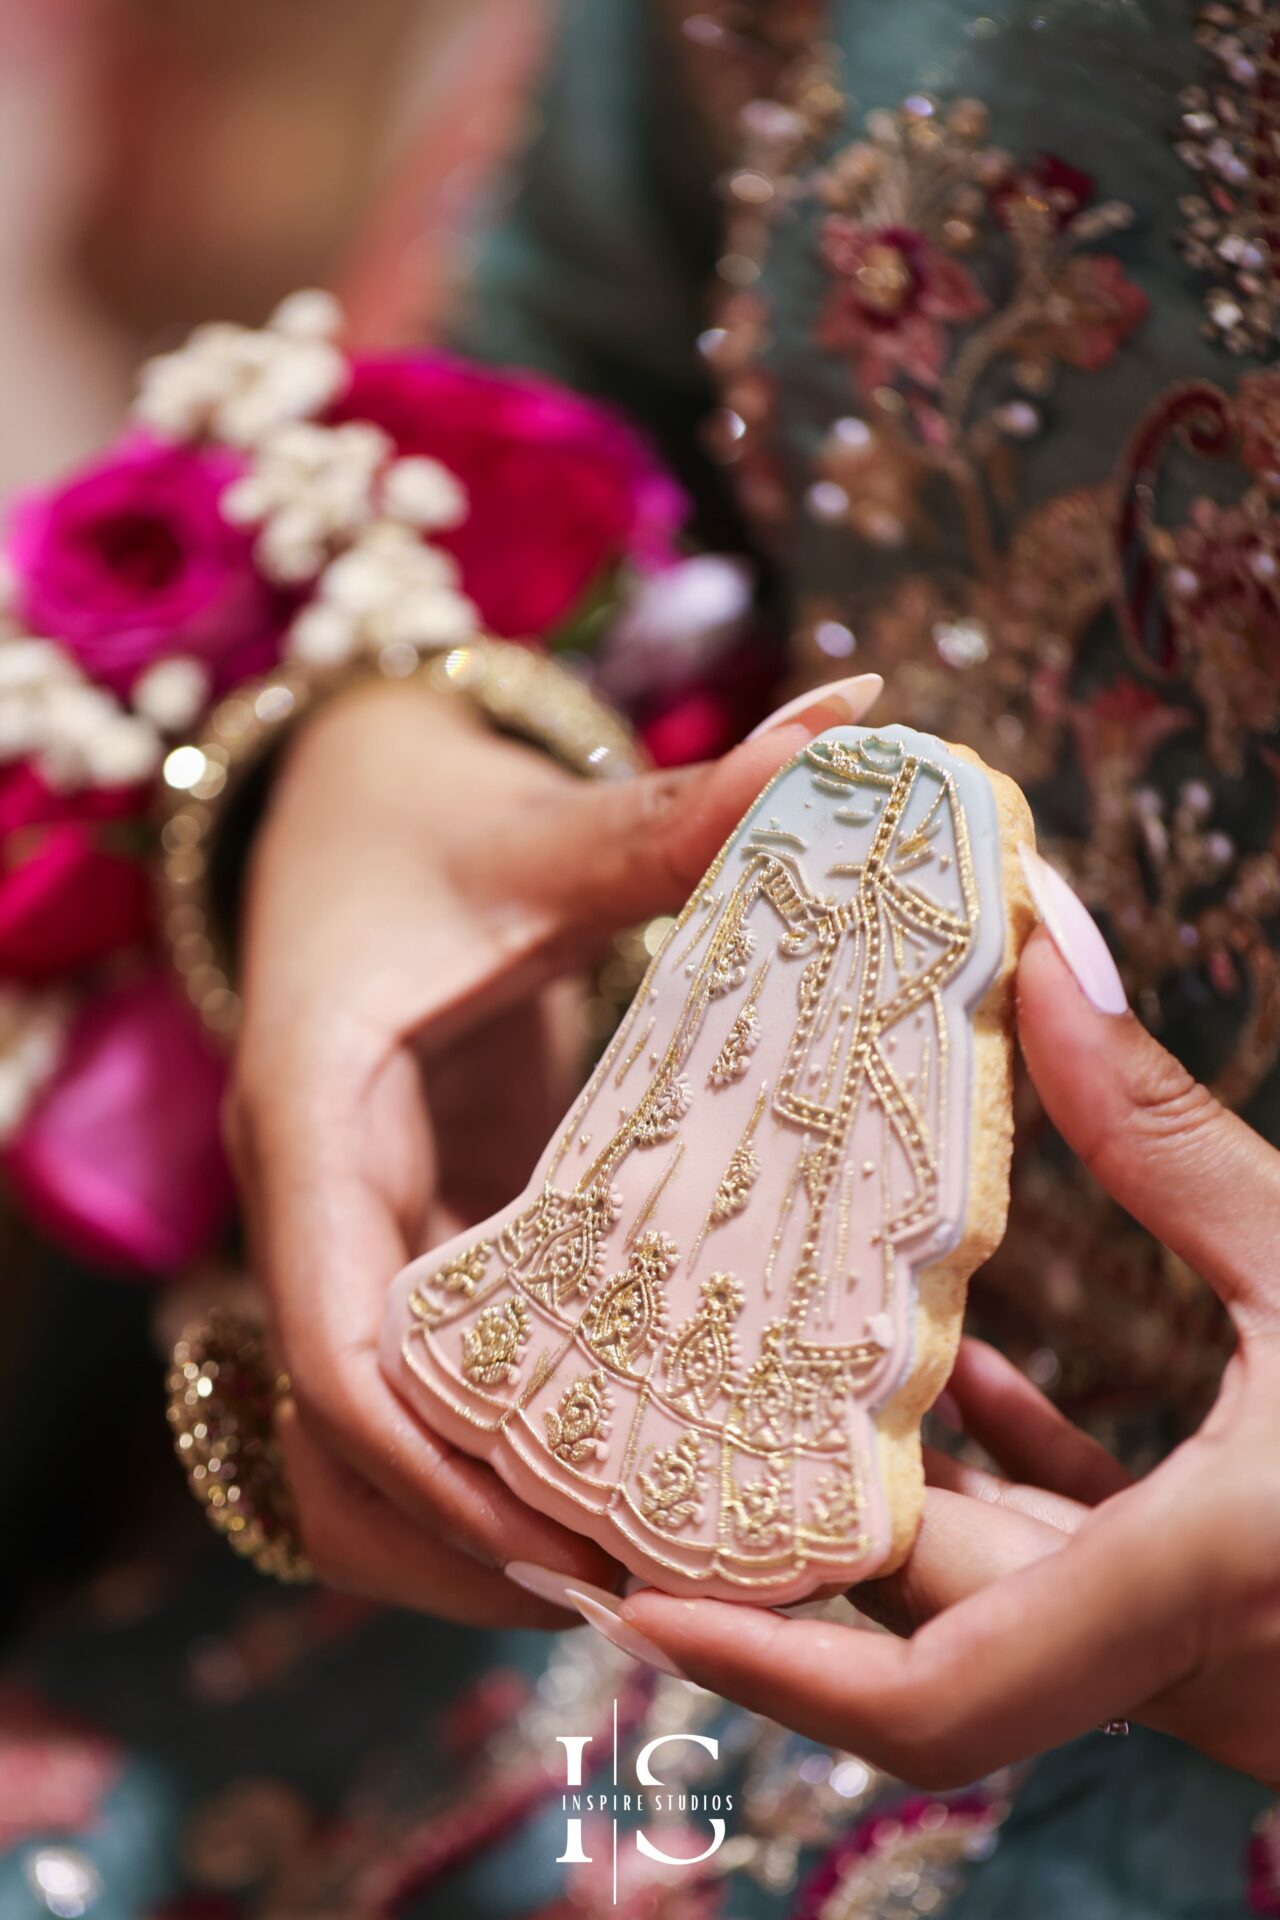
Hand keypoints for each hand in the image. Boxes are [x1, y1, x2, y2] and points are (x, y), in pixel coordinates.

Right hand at [228, 671, 880, 1622]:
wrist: (342, 811)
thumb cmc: (429, 821)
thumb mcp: (543, 829)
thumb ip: (682, 808)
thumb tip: (857, 728)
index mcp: (315, 1111)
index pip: (330, 1332)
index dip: (430, 1461)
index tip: (564, 1544)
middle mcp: (315, 1197)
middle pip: (347, 1428)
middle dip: (472, 1527)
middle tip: (646, 1592)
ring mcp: (354, 1230)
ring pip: (364, 1441)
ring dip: (472, 1522)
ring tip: (639, 1579)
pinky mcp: (408, 1238)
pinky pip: (422, 1393)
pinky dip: (493, 1462)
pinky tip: (617, 1494)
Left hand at [623, 856, 1279, 1788]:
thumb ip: (1174, 1134)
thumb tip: (1039, 951)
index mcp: (1194, 1594)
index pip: (927, 1698)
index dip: (764, 1665)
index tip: (627, 1599)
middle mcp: (1174, 1658)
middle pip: (920, 1632)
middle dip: (780, 1559)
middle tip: (645, 1461)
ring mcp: (1195, 1648)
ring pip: (990, 1592)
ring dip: (888, 1492)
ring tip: (766, 1372)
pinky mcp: (1220, 1606)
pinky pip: (1072, 1565)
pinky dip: (1004, 1483)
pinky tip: (962, 1374)